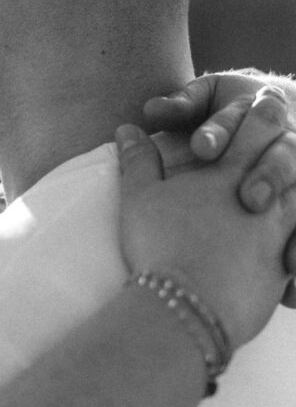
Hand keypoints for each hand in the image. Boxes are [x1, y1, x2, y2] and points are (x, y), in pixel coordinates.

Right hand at [118, 87, 295, 346]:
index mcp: (227, 174)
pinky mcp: (282, 268)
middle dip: (286, 142)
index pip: (254, 131)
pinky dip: (294, 243)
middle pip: (286, 158)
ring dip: (295, 189)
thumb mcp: (139, 197)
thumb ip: (138, 160)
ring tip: (289, 191)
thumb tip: (128, 129)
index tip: (269, 99)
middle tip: (290, 126)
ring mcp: (279, 233)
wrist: (189, 306)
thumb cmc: (160, 244)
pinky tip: (288, 250)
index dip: (261, 112)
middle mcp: (264, 199)